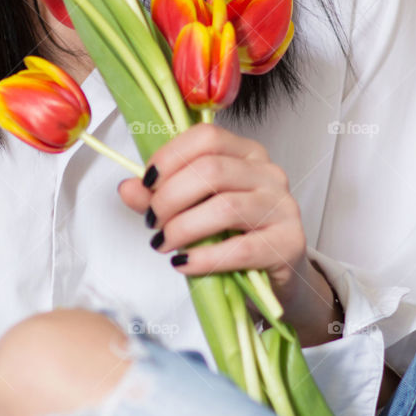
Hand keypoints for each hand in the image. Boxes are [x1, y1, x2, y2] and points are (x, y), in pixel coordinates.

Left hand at [118, 122, 339, 345]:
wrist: (274, 278)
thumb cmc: (233, 235)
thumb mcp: (194, 210)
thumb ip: (160, 196)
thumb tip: (127, 187)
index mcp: (247, 153)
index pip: (206, 137)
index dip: (170, 157)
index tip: (147, 183)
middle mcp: (268, 173)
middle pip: (211, 170)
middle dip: (170, 197)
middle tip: (153, 222)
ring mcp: (282, 207)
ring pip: (224, 207)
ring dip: (182, 228)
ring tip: (163, 244)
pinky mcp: (288, 243)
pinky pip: (240, 248)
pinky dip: (204, 258)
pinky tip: (184, 264)